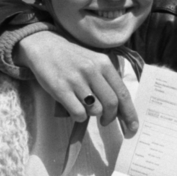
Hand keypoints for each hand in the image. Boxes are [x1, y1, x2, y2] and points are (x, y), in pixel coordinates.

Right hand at [16, 32, 138, 135]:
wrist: (44, 46)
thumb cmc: (72, 58)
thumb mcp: (93, 62)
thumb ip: (106, 81)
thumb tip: (120, 109)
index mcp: (104, 64)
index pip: (123, 93)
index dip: (130, 114)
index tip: (133, 129)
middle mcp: (92, 70)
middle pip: (112, 104)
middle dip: (110, 118)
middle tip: (104, 121)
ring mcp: (76, 80)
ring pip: (95, 110)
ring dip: (91, 114)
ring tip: (83, 105)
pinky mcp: (61, 89)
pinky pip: (78, 113)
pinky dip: (79, 116)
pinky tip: (74, 108)